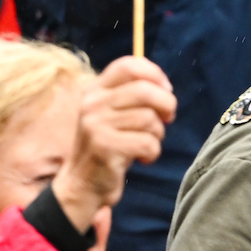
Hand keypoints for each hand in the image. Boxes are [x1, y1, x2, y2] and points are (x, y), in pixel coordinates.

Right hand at [51, 56, 175, 230]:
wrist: (82, 185)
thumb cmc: (107, 147)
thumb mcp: (111, 115)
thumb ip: (129, 96)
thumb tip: (163, 86)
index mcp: (94, 90)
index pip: (127, 65)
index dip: (154, 74)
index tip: (166, 90)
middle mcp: (92, 103)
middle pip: (144, 90)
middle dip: (166, 104)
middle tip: (168, 118)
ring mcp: (96, 125)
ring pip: (149, 119)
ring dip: (157, 134)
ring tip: (146, 144)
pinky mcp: (104, 147)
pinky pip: (147, 143)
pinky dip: (152, 153)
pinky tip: (141, 158)